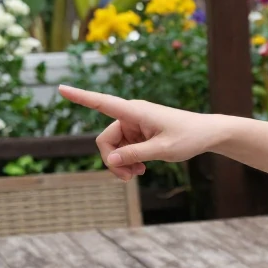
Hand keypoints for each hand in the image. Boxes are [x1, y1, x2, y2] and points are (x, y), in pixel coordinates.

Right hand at [59, 85, 217, 180]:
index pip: (102, 103)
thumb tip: (110, 160)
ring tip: (137, 175)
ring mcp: (134, 124)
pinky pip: (124, 149)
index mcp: (135, 112)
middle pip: (105, 139)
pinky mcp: (139, 133)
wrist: (207, 134)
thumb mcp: (162, 149)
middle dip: (112, 160)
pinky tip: (140, 169)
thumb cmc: (189, 137)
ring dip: (122, 163)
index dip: (80, 97)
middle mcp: (131, 115)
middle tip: (127, 178)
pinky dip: (128, 160)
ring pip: (114, 147)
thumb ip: (134, 154)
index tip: (60, 88)